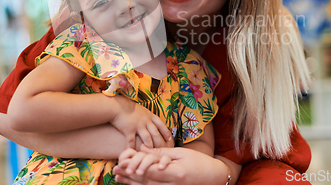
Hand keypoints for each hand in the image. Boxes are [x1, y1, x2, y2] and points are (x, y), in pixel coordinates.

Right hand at [111, 96, 173, 148]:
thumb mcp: (142, 109)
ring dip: (149, 147)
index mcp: (150, 115)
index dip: (166, 133)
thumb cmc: (129, 108)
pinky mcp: (129, 130)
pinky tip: (133, 153)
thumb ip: (147, 116)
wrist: (117, 106)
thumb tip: (153, 121)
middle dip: (160, 143)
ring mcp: (137, 125)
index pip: (161, 125)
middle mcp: (145, 121)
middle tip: (163, 151)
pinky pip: (132, 141)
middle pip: (156, 134)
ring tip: (150, 154)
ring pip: (147, 138)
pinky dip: (133, 148)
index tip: (169, 139)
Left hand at [113, 145, 229, 184]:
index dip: (135, 168)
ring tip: (118, 178)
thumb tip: (144, 149)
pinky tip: (132, 183)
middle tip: (115, 170)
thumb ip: (162, 153)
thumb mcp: (181, 154)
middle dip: (129, 176)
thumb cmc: (200, 162)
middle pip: (146, 181)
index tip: (122, 164)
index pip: (152, 172)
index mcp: (176, 173)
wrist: (215, 177)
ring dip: (132, 183)